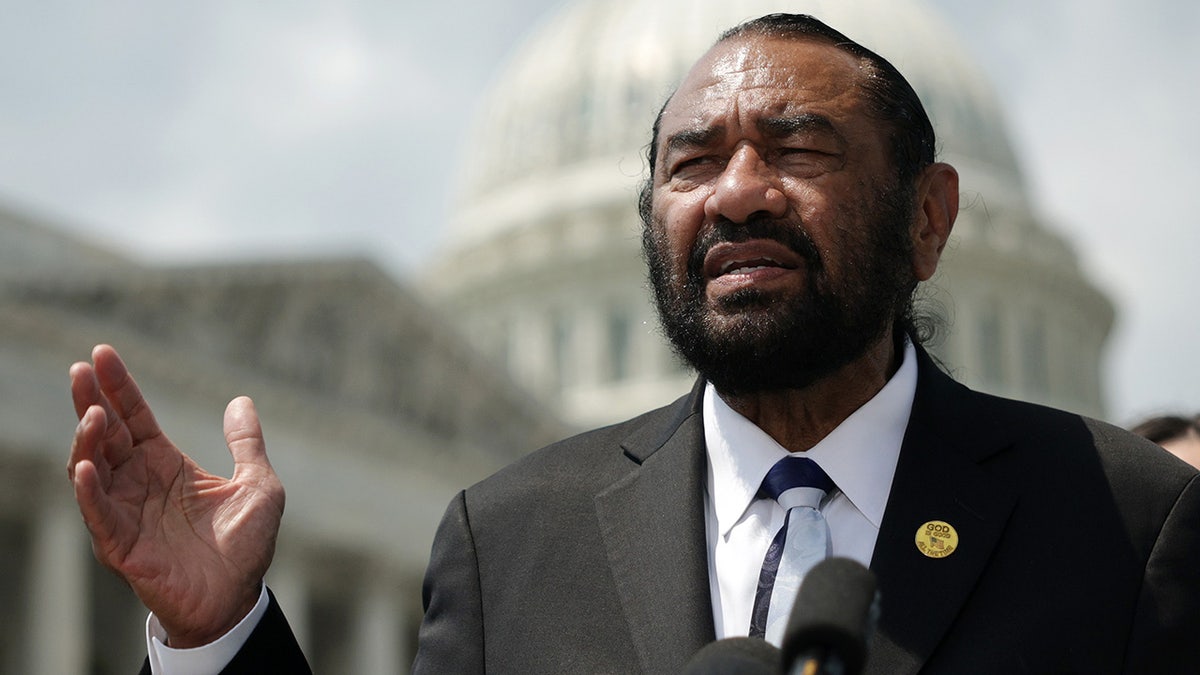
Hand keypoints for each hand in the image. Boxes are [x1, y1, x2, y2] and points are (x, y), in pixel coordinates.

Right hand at [67, 344, 284, 647]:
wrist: (237, 599)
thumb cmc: (245, 546)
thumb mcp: (259, 485)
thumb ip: (247, 444)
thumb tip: (241, 401)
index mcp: (165, 465)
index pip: (134, 417)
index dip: (118, 386)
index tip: (102, 353)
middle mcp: (138, 483)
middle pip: (105, 435)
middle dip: (91, 401)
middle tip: (82, 369)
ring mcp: (125, 513)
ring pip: (91, 468)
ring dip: (88, 440)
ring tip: (94, 414)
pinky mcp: (120, 545)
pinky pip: (97, 514)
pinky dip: (88, 490)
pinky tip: (86, 466)